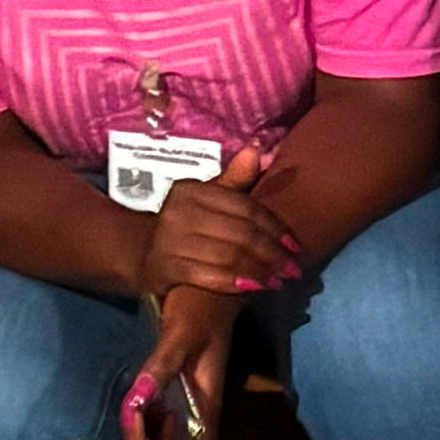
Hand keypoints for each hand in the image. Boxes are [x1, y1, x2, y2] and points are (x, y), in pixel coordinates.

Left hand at [119, 285, 234, 439]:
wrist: (217, 278)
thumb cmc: (201, 304)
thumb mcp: (179, 334)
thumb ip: (158, 369)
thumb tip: (137, 402)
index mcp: (206, 404)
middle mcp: (202, 410)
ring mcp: (192, 400)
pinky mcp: (182, 387)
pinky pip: (166, 423)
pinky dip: (149, 434)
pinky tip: (135, 429)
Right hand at [131, 146, 288, 300]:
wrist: (144, 255)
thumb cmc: (187, 226)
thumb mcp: (207, 201)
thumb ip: (234, 180)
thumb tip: (256, 150)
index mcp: (191, 190)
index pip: (244, 208)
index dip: (274, 227)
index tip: (295, 246)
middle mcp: (178, 211)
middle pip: (239, 233)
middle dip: (272, 253)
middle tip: (294, 269)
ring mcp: (169, 240)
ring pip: (227, 256)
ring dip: (259, 271)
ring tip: (279, 280)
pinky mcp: (165, 268)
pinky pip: (208, 276)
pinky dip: (235, 283)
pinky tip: (254, 289)